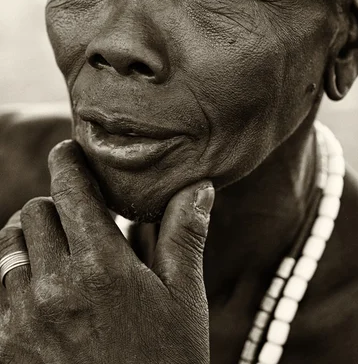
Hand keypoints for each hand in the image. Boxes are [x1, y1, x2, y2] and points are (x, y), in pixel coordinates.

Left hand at [0, 140, 214, 363]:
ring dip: (30, 238)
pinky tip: (42, 291)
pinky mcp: (5, 346)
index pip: (70, 188)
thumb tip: (200, 184)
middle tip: (76, 217)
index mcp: (103, 266)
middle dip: (54, 205)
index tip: (69, 152)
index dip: (67, 161)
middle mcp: (55, 286)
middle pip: (35, 210)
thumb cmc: (164, 361)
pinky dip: (15, 277)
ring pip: (9, 245)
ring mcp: (23, 318)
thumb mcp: (183, 299)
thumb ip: (184, 235)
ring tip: (56, 251)